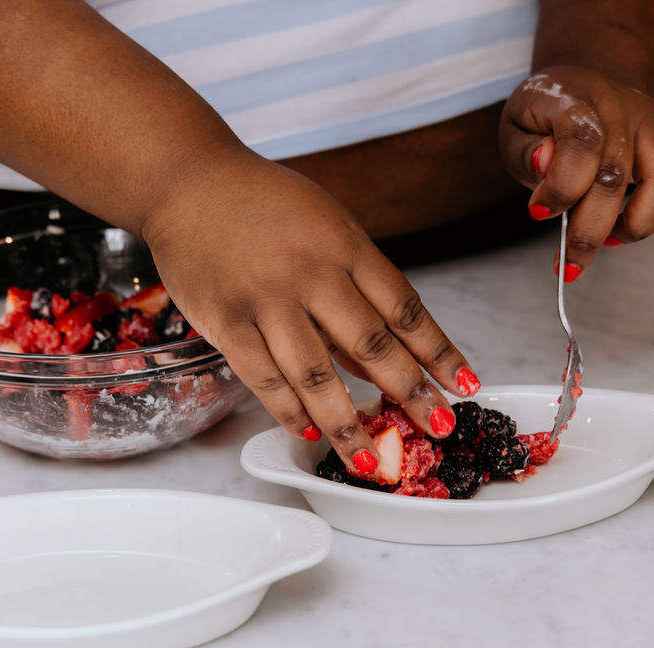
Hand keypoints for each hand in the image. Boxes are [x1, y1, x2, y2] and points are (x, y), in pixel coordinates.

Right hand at [140, 150, 479, 475]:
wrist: (188, 182)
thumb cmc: (262, 203)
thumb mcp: (325, 226)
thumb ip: (353, 287)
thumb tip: (376, 357)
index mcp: (345, 246)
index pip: (405, 308)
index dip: (439, 351)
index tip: (464, 385)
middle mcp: (311, 274)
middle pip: (371, 344)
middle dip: (410, 392)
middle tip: (438, 428)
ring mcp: (267, 300)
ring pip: (317, 374)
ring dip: (347, 423)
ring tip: (368, 458)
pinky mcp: (226, 322)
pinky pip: (264, 378)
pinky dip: (288, 411)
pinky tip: (309, 433)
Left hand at [499, 65, 653, 277]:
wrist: (587, 83)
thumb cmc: (548, 116)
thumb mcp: (517, 127)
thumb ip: (526, 151)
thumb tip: (546, 163)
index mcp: (578, 101)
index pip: (581, 145)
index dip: (561, 188)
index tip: (539, 212)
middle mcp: (624, 109)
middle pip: (616, 177)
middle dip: (590, 231)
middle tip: (570, 261)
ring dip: (637, 225)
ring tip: (610, 239)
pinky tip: (649, 213)